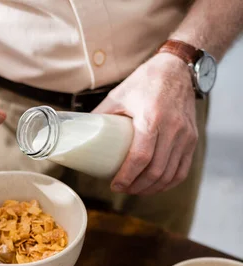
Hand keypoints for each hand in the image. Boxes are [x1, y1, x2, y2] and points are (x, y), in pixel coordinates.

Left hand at [93, 53, 197, 195]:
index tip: (115, 185)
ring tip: (135, 190)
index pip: (141, 157)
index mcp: (152, 117)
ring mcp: (185, 135)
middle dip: (137, 186)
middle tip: (122, 189)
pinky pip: (182, 170)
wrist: (178, 68)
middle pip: (155, 170)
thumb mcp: (119, 95)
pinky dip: (168, 183)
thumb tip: (80, 135)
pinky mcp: (192, 139)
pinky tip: (155, 187)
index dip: (127, 177)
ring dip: (151, 188)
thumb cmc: (145, 81)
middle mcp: (172, 127)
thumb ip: (101, 116)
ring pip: (169, 174)